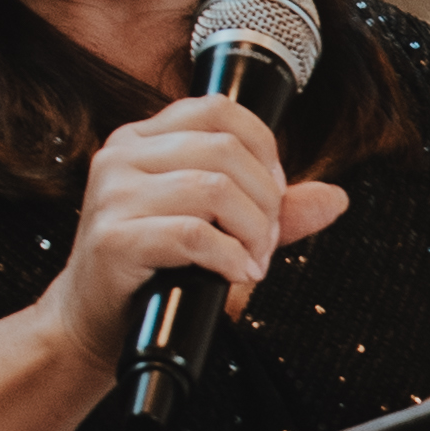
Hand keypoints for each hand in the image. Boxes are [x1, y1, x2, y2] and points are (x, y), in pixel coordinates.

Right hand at [43, 94, 345, 380]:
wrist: (94, 321)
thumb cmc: (156, 269)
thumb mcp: (217, 227)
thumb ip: (272, 209)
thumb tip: (335, 198)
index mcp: (142, 139)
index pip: (218, 109)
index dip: (263, 147)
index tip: (275, 192)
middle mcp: (121, 155)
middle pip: (225, 149)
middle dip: (266, 199)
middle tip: (267, 241)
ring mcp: (112, 195)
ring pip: (215, 189)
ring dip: (252, 231)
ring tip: (252, 261)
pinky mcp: (112, 239)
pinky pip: (193, 234)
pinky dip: (230, 256)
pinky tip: (236, 274)